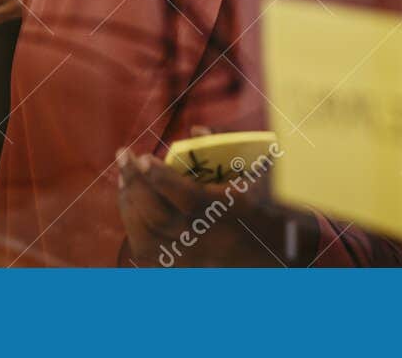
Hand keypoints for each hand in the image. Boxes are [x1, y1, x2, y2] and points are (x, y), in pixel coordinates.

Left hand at [115, 150, 299, 266]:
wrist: (278, 253)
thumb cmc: (271, 206)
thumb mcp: (262, 170)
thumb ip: (230, 143)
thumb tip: (194, 131)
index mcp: (231, 213)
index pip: (188, 199)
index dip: (161, 178)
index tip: (144, 157)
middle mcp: (209, 241)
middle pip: (160, 218)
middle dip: (136, 184)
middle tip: (124, 156)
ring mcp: (195, 260)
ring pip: (148, 239)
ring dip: (131, 205)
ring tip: (124, 178)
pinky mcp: (185, 271)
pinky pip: (149, 254)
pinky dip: (136, 228)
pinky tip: (132, 207)